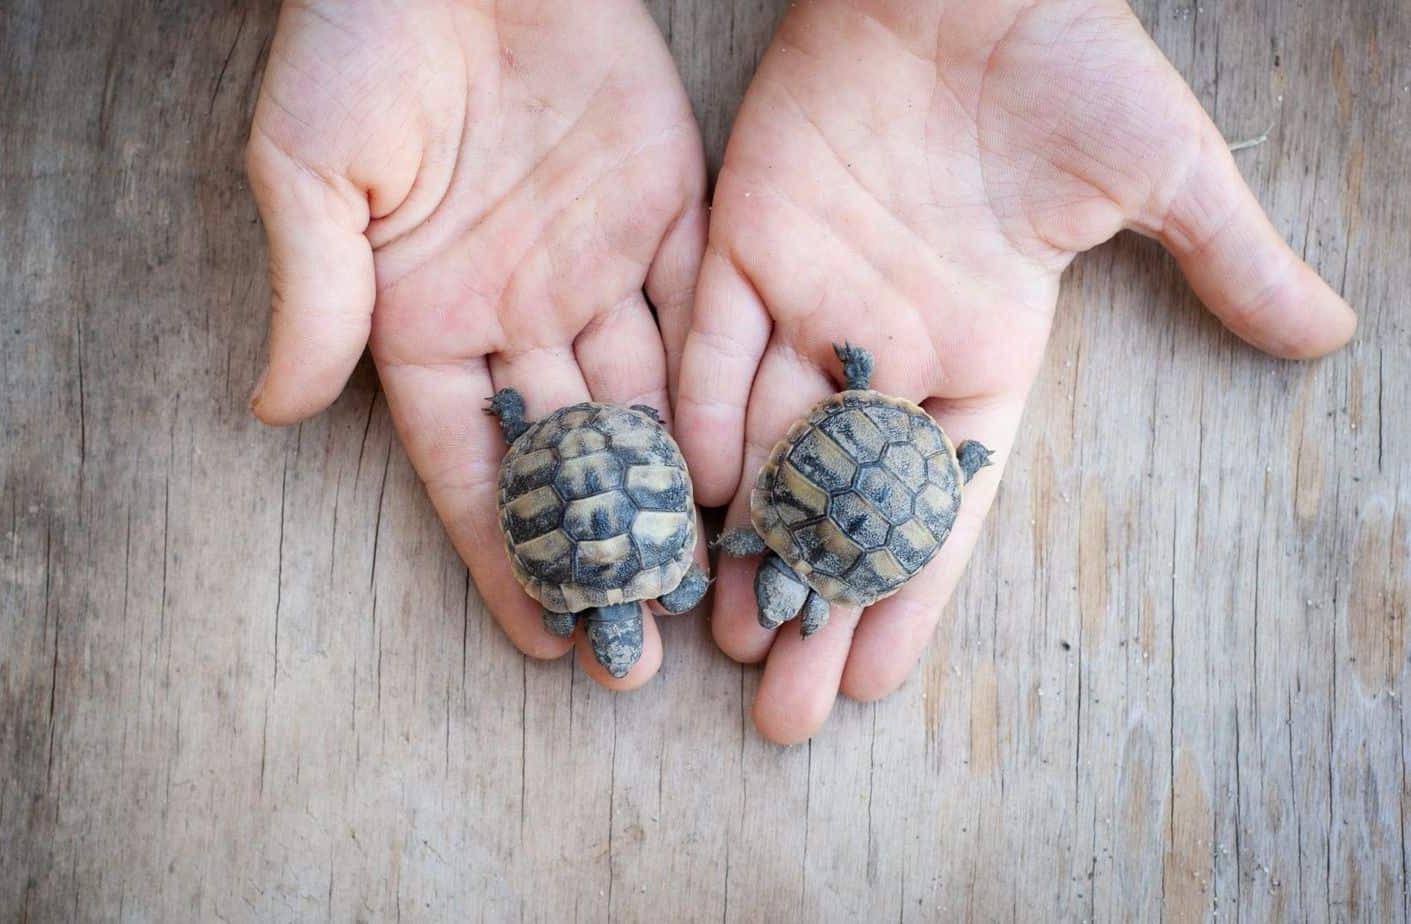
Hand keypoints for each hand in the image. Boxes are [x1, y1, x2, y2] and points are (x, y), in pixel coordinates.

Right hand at [246, 1, 707, 687]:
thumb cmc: (357, 35)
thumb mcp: (308, 169)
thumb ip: (314, 295)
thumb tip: (274, 414)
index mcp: (424, 317)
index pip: (470, 460)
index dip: (505, 549)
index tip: (542, 638)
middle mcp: (516, 308)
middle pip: (569, 453)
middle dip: (603, 550)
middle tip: (640, 651)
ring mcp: (596, 264)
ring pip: (646, 403)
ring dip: (676, 494)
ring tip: (712, 587)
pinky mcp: (669, 209)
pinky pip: (702, 317)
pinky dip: (727, 391)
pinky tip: (754, 466)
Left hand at [675, 0, 1355, 741]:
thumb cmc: (1071, 60)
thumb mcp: (1162, 172)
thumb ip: (1224, 261)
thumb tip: (1330, 334)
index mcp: (984, 349)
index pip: (939, 501)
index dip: (911, 595)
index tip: (879, 685)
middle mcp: (889, 342)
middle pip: (842, 500)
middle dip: (814, 601)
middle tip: (781, 712)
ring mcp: (812, 297)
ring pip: (765, 443)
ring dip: (745, 538)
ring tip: (724, 638)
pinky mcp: (745, 241)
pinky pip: (712, 347)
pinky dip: (698, 417)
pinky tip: (691, 499)